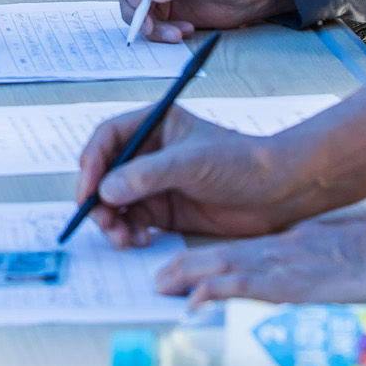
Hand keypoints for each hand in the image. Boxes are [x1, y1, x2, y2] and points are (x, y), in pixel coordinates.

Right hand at [73, 105, 297, 247]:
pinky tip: (140, 241)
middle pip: (105, 173)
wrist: (277, 193)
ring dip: (111, 220)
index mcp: (155, 124)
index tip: (87, 191)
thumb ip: (147, 175)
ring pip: (114, 201)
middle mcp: (149, 152)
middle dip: (98, 199)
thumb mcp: (192, 162)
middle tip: (103, 222)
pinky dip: (128, 233)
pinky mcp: (164, 210)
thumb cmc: (242, 162)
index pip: (108, 138)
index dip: (91, 163)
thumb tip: (106, 191)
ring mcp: (155, 183)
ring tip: (122, 238)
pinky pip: (132, 221)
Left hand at [153, 215, 365, 307]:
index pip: (238, 253)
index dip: (208, 261)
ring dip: (190, 276)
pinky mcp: (287, 286)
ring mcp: (281, 269)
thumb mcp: (333, 255)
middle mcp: (278, 254)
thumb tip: (299, 281)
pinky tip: (195, 301)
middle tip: (161, 276)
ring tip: (164, 282)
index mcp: (288, 248)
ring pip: (223, 268)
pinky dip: (215, 292)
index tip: (185, 269)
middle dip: (188, 267)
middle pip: (222, 257)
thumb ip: (310, 266)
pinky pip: (242, 289)